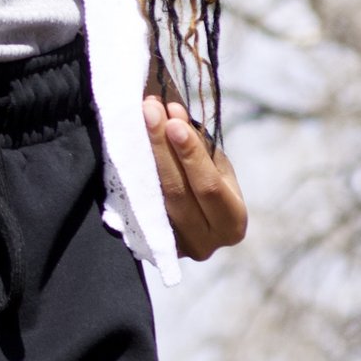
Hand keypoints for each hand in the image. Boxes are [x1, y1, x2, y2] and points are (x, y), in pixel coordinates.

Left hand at [144, 91, 247, 260]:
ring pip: (154, 198)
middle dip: (161, 147)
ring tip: (139, 118)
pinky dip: (134, 173)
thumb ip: (197, 143)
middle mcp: (204, 244)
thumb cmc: (214, 184)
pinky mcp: (152, 246)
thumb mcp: (216, 164)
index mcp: (231, 224)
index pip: (208, 187)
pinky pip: (140, 206)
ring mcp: (176, 249)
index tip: (173, 121)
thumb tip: (171, 111)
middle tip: (150, 111)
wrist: (200, 218)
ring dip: (144, 154)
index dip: (191, 154)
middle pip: (176, 192)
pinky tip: (129, 143)